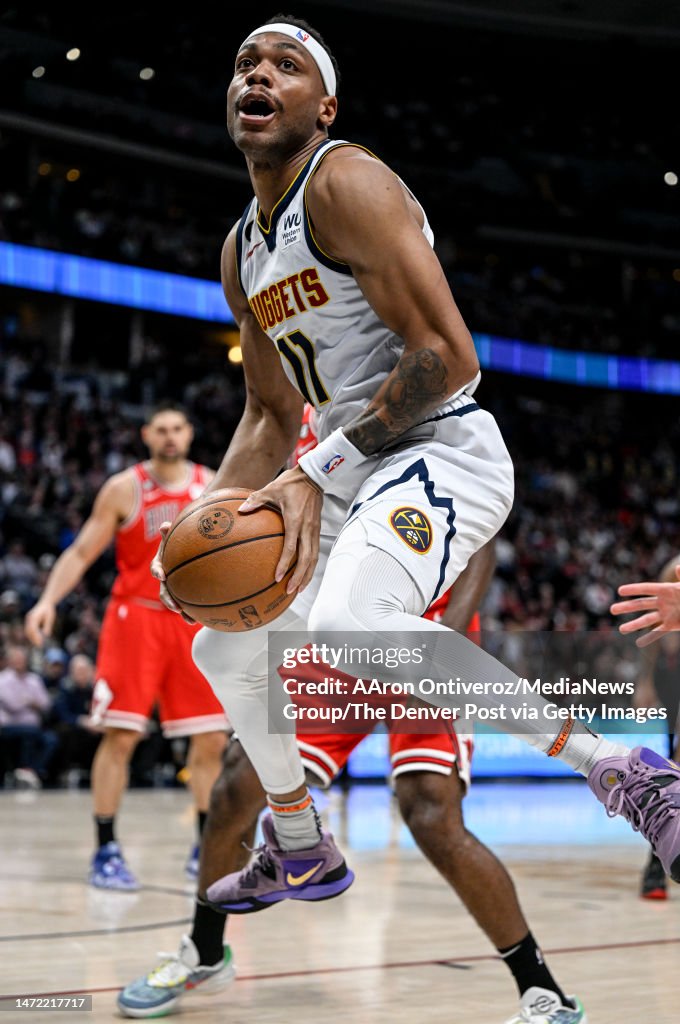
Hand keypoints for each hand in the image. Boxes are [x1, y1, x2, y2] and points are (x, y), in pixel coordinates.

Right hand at [24, 600, 55, 645]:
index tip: (40, 642)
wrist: (46, 602)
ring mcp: (28, 619)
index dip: (36, 636)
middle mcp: (29, 618)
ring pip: (27, 631)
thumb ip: (47, 626)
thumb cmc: (49, 610)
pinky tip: (37, 639)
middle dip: (33, 639)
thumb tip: (46, 635)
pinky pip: (28, 629)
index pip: (33, 629)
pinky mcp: (29, 620)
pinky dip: (32, 635)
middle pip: (28, 631)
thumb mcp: (50, 618)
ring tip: (38, 644)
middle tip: (39, 645)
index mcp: (34, 617)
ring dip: (31, 638)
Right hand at [151, 522, 196, 623]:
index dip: (157, 571)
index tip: (162, 575)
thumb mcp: (178, 534)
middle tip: (175, 606)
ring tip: (188, 618)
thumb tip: (164, 526)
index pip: (156, 566)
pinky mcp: (186, 593)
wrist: (195, 549)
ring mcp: (176, 587)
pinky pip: (187, 605)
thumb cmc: (184, 539)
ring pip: (175, 601)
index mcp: (163, 562)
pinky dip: (191, 613)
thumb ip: (172, 531)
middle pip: (164, 590)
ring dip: (180, 610)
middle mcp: (167, 577)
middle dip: (169, 599)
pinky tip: (199, 621)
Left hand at [239, 467, 321, 593]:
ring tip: (299, 589)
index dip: (285, 564)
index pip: (291, 548)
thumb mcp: (271, 489)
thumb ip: (256, 500)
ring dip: (307, 575)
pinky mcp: (317, 530)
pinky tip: (304, 573)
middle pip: (307, 559)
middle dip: (299, 577)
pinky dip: (310, 565)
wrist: (313, 477)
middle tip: (290, 591)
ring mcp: (314, 530)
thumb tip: (241, 510)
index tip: (278, 577)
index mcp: (295, 521)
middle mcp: (307, 528)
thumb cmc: (291, 483)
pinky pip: (315, 552)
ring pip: (314, 558)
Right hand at [611, 565, 679, 646]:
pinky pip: (658, 631)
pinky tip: (639, 642)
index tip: (619, 591)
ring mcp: (666, 614)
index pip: (646, 589)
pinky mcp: (672, 625)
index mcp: (666, 590)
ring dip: (634, 624)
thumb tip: (678, 567)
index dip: (633, 589)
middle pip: (641, 604)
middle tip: (612, 609)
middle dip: (626, 607)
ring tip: (621, 629)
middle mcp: (662, 602)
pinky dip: (649, 637)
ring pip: (646, 620)